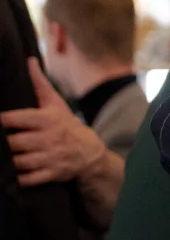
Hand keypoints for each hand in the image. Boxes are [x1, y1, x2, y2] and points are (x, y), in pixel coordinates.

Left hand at [0, 58, 105, 186]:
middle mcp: (48, 139)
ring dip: (6, 161)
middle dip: (1, 143)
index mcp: (46, 120)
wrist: (90, 152)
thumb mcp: (56, 103)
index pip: (14, 119)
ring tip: (1, 155)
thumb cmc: (67, 125)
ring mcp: (50, 158)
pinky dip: (16, 178)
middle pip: (13, 143)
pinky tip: (8, 174)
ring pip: (18, 162)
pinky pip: (28, 179)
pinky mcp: (51, 174)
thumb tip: (29, 60)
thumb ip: (39, 84)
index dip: (0, 122)